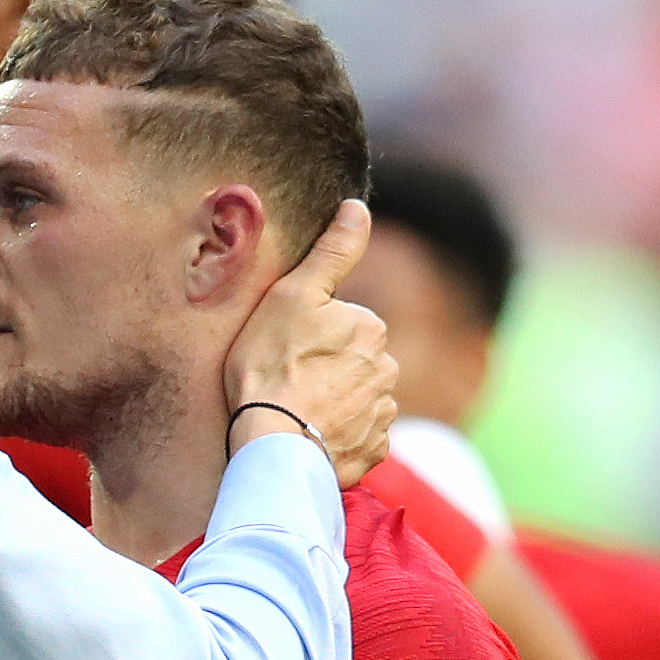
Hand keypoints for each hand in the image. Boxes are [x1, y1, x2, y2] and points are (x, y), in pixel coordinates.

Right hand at [222, 200, 396, 485]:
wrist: (273, 442)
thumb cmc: (272, 364)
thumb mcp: (293, 295)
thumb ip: (332, 251)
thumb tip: (357, 207)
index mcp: (370, 329)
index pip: (345, 326)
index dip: (312, 337)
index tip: (285, 351)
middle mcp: (387, 370)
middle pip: (355, 364)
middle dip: (330, 371)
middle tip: (288, 383)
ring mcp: (382, 414)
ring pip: (359, 400)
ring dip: (336, 404)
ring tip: (297, 413)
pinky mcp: (373, 452)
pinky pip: (359, 438)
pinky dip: (340, 436)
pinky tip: (311, 435)